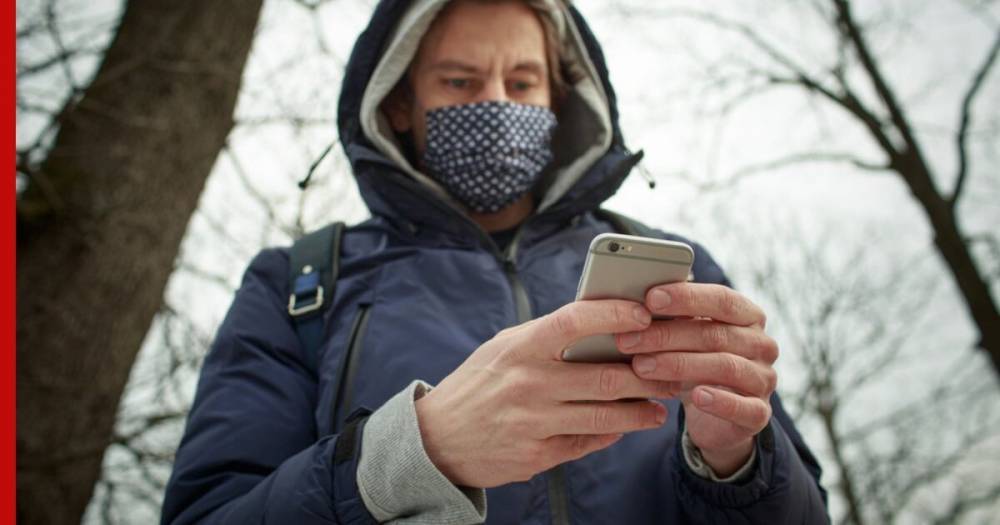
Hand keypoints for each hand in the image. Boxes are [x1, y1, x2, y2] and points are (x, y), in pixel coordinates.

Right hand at [415, 300, 677, 487]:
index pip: (575, 321)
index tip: (645, 314)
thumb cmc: (480, 383)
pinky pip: (587, 442)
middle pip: (605, 376)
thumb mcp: (505, 347)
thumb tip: (603, 322)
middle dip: (648, 375)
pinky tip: (626, 426)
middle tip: (673, 371)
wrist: (437, 438)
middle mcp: (528, 383)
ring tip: (659, 407)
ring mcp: (533, 422)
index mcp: (521, 347)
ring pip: (605, 415)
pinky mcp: (537, 455)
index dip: (615, 314)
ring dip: (641, 411)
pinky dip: (611, 433)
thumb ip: (549, 336)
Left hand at [615, 282, 777, 476]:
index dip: (686, 298)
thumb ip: (672, 318)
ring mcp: (764, 378)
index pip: (721, 299)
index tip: (650, 298)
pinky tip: (695, 397)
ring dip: (679, 365)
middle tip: (628, 340)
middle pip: (715, 334)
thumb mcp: (684, 339)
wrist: (715, 418)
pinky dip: (719, 401)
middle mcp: (762, 344)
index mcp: (747, 316)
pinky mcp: (760, 412)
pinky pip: (744, 407)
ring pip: (725, 366)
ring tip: (641, 367)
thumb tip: (632, 300)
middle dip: (667, 336)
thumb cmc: (695, 364)